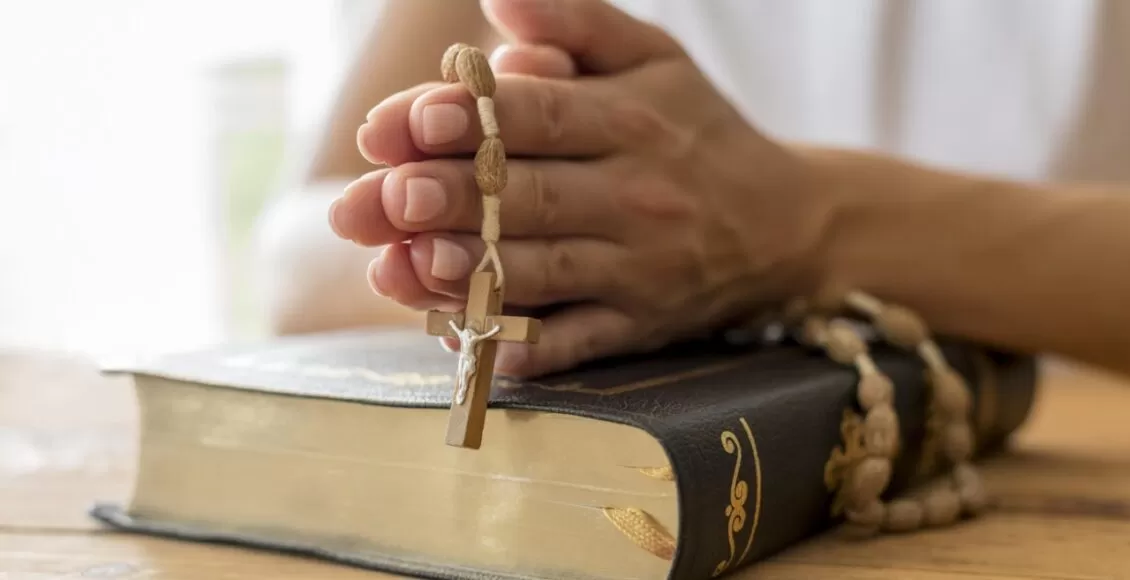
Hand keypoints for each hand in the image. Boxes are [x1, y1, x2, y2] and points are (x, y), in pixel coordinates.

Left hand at [329, 0, 839, 376]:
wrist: (786, 224)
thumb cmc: (698, 131)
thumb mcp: (655, 57)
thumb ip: (577, 21)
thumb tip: (496, 2)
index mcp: (630, 119)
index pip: (537, 116)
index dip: (466, 119)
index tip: (400, 123)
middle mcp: (636, 194)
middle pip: (528, 196)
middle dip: (449, 197)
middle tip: (380, 198)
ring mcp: (638, 269)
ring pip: (543, 271)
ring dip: (470, 271)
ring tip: (403, 264)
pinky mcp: (639, 327)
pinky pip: (576, 343)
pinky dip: (525, 349)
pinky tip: (468, 346)